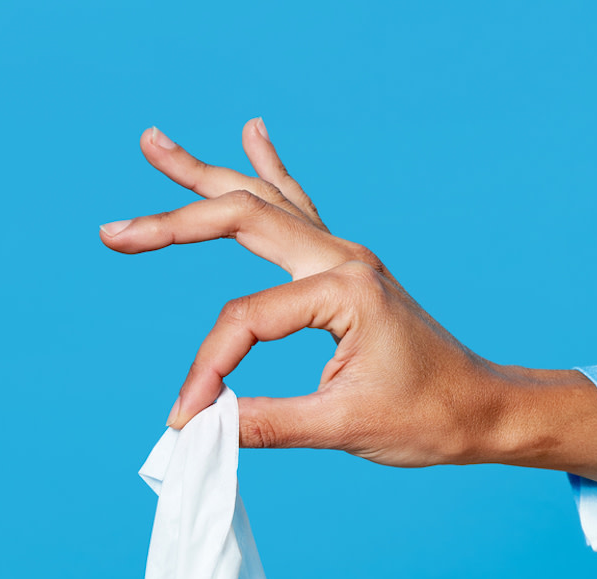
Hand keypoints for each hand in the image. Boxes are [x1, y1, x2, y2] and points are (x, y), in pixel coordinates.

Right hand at [98, 120, 596, 480]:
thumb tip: (203, 426)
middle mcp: (344, 258)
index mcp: (345, 289)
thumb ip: (269, 423)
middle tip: (113, 233)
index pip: (246, 321)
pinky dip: (270, 172)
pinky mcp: (347, 269)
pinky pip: (298, 209)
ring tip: (153, 142)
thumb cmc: (429, 418)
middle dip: (172, 224)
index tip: (186, 418)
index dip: (208, 370)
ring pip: (262, 201)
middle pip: (240, 220)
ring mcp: (346, 257)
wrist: (484, 408)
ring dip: (206, 175)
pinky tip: (253, 133)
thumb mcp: (346, 428)